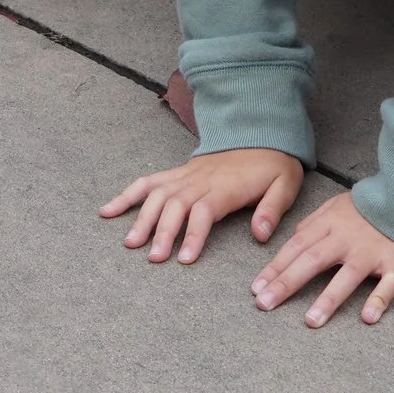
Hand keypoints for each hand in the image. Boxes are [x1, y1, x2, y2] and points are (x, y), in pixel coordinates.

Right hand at [100, 148, 302, 265]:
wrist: (261, 133)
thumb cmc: (273, 164)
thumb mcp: (286, 184)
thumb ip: (272, 209)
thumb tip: (260, 234)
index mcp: (226, 186)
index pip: (204, 211)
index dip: (192, 234)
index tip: (184, 259)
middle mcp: (200, 180)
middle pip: (175, 205)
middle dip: (162, 232)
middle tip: (153, 258)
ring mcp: (185, 175)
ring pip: (157, 195)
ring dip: (142, 218)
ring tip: (129, 243)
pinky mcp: (177, 173)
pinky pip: (148, 182)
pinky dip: (126, 195)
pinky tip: (108, 211)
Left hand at [251, 190, 393, 326]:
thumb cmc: (372, 208)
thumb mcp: (338, 206)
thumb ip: (315, 223)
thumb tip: (293, 238)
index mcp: (330, 224)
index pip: (297, 246)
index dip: (275, 267)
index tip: (256, 288)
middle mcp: (348, 238)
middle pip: (313, 260)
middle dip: (287, 282)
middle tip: (265, 304)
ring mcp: (373, 251)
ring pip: (348, 276)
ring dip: (328, 298)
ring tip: (310, 320)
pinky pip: (389, 284)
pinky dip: (379, 299)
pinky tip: (367, 317)